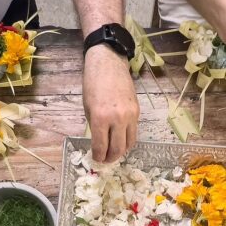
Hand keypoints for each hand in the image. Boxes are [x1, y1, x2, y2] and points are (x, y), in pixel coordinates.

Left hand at [82, 45, 139, 162]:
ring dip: (121, 151)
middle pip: (117, 148)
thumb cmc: (93, 84)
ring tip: (114, 153)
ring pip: (129, 143)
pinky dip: (127, 139)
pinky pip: (134, 132)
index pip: (101, 146)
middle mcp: (117, 118)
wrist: (108, 64)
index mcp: (100, 118)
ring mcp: (130, 115)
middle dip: (110, 158)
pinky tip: (120, 140)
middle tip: (105, 160)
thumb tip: (100, 143)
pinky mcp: (137, 111)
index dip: (98, 156)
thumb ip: (95, 126)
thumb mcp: (88, 107)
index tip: (97, 160)